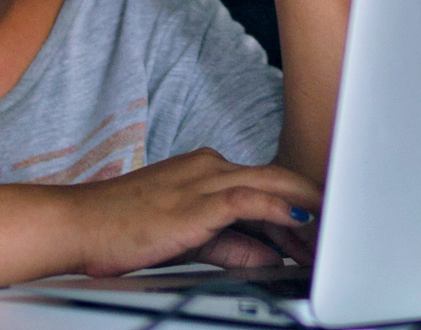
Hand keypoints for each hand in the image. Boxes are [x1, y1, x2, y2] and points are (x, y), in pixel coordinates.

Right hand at [62, 148, 319, 276]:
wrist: (79, 225)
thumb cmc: (124, 229)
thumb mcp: (189, 238)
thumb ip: (232, 243)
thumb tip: (269, 252)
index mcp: (205, 170)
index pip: (266, 183)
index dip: (300, 204)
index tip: (324, 227)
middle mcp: (208, 167)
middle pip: (277, 176)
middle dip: (313, 200)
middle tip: (341, 225)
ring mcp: (202, 180)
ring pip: (271, 183)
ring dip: (306, 206)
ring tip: (332, 228)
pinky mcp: (195, 202)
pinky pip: (248, 199)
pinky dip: (279, 208)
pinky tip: (301, 220)